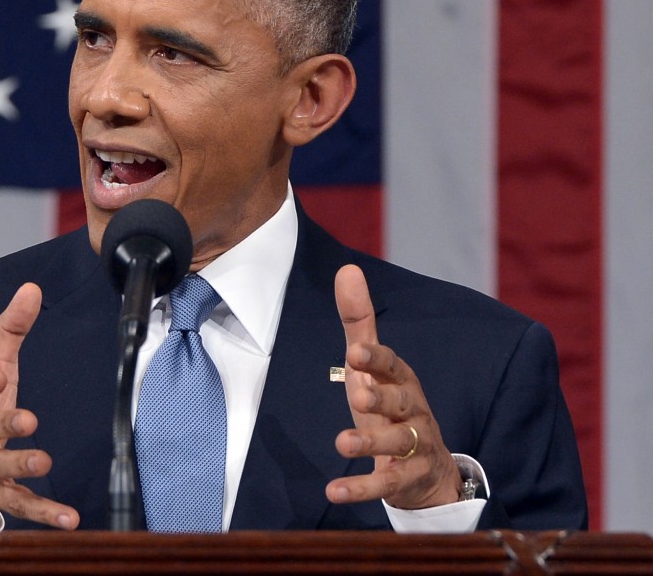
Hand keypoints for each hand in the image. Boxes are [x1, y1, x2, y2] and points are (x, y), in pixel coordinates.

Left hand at [325, 265, 461, 508]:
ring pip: (398, 443)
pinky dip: (360, 489)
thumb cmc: (390, 406)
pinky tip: (333, 490)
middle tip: (357, 396)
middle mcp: (413, 411)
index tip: (355, 351)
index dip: (376, 358)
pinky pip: (386, 484)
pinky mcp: (407, 479)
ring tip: (340, 444)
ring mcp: (415, 447)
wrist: (427, 470)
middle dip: (381, 398)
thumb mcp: (370, 366)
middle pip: (402, 402)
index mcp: (401, 381)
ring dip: (369, 444)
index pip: (392, 365)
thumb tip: (347, 269)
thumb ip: (358, 323)